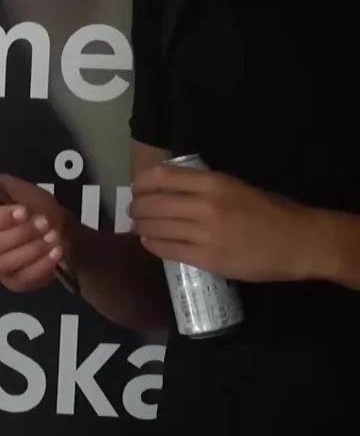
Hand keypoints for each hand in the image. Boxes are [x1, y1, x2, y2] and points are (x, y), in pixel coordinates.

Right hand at [0, 171, 72, 291]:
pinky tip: (55, 252)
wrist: (61, 227)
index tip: (24, 211)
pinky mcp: (15, 282)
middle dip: (18, 234)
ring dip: (31, 250)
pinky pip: (22, 279)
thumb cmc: (34, 206)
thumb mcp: (13, 186)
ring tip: (53, 237)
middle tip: (43, 223)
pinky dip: (41, 265)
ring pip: (2, 264)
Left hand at [130, 164, 311, 281]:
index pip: (162, 177)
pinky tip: (150, 242)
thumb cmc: (271, 212)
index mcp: (214, 183)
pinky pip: (167, 250)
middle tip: (135, 210)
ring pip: (155, 227)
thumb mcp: (236, 187)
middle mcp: (206, 205)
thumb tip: (168, 188)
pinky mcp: (207, 258)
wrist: (299, 242)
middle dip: (137, 207)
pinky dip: (152, 244)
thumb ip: (204, 186)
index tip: (137, 187)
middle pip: (153, 203)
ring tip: (140, 226)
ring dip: (141, 226)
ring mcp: (206, 233)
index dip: (141, 183)